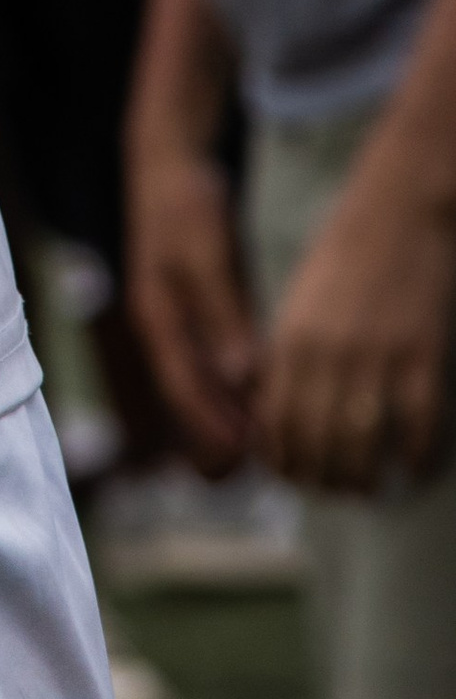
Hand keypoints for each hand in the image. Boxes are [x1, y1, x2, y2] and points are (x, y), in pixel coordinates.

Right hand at [125, 135, 259, 472]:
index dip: (210, 426)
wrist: (169, 161)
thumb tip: (240, 375)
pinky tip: (255, 396)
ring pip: (198, 379)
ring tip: (260, 447)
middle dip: (216, 433)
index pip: (183, 387)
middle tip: (251, 470)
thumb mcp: (205, 254)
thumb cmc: (184, 203)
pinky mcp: (193, 304)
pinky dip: (229, 382)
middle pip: (186, 393)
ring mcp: (175, 316)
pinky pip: (208, 357)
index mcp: (157, 317)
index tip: (241, 459)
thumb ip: (222, 314)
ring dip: (224, 412)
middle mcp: (163, 325)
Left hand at [262, 138, 455, 492]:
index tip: (295, 477)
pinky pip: (420, 431)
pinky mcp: (422, 357)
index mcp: (291, 339)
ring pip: (364, 448)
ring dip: (366, 480)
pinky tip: (416, 469)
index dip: (284, 463)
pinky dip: (418, 461)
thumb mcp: (301, 303)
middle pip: (318, 446)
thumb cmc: (344, 256)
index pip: (276, 424)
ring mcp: (377, 357)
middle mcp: (327, 354)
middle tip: (337, 490)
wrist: (397, 209)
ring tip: (370, 488)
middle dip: (324, 481)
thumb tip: (279, 420)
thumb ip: (288, 358)